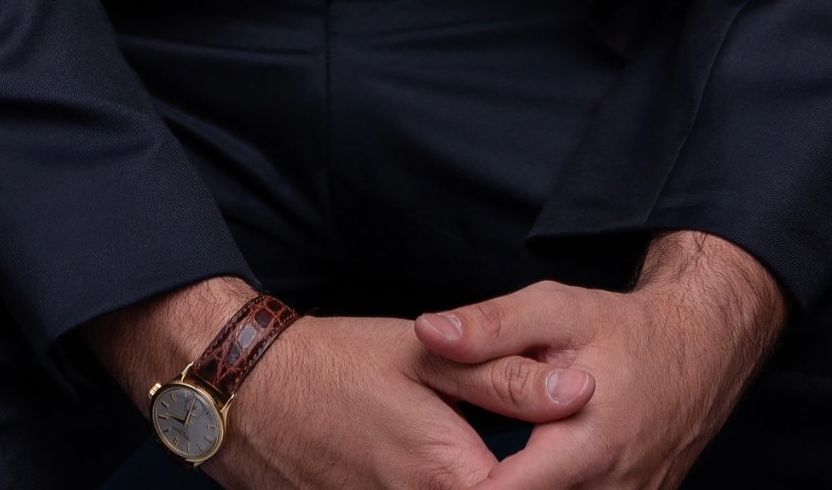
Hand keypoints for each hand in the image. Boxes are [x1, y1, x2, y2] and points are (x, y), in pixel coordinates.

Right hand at [85, 275, 594, 489]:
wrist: (250, 397)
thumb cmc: (336, 364)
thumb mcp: (425, 353)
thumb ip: (505, 374)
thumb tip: (579, 388)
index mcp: (450, 475)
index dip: (559, 472)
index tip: (580, 451)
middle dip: (528, 476)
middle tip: (531, 444)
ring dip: (490, 479)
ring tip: (475, 446)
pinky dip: (447, 485)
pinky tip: (450, 462)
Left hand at [413, 234, 787, 489]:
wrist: (698, 351)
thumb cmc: (621, 330)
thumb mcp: (553, 311)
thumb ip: (490, 327)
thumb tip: (428, 332)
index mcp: (584, 446)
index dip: (462, 482)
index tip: (444, 461)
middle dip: (488, 481)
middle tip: (470, 454)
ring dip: (523, 484)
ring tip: (496, 461)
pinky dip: (550, 486)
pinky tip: (534, 466)